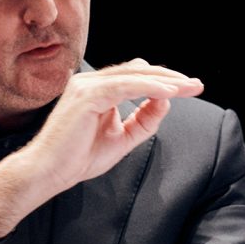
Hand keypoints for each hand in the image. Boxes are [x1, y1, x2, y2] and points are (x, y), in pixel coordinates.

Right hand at [0, 59, 202, 238]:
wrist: (48, 172)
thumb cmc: (77, 158)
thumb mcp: (121, 138)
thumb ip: (142, 121)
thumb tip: (165, 102)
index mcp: (94, 90)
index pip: (134, 77)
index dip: (162, 80)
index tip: (187, 89)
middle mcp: (89, 82)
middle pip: (138, 71)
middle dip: (170, 77)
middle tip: (196, 85)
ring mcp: (86, 86)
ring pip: (134, 76)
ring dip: (165, 81)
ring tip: (188, 88)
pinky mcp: (87, 96)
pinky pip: (126, 86)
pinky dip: (150, 88)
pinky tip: (169, 93)